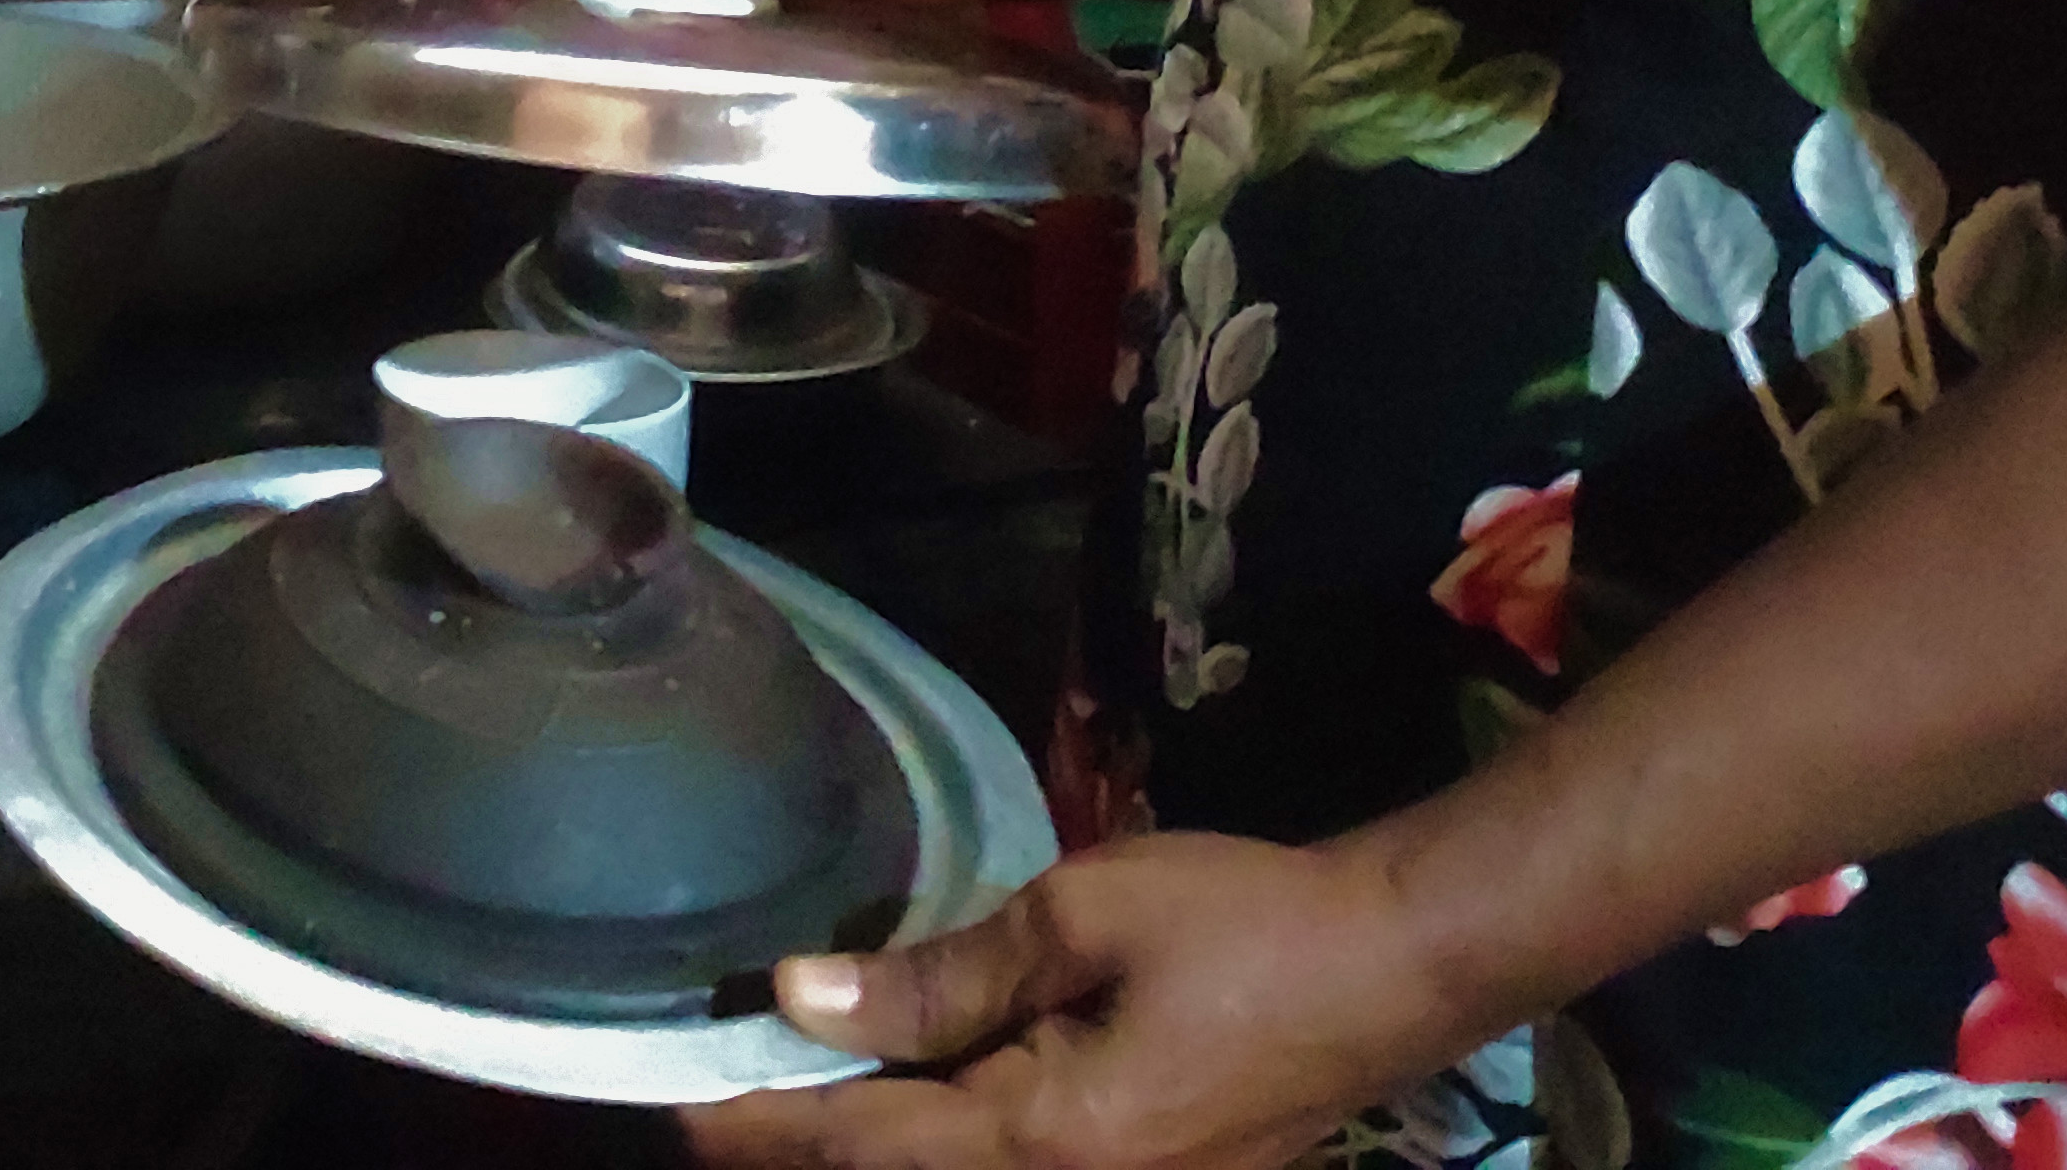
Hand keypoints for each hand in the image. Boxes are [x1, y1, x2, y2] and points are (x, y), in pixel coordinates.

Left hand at [684, 836, 1487, 1169]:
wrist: (1393, 965)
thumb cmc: (1239, 923)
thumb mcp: (1078, 919)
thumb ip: (938, 977)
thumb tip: (805, 1000)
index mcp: (1048, 1143)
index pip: (861, 1146)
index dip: (760, 1123)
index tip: (673, 1099)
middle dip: (806, 1145)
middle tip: (720, 1100)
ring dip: (875, 1145)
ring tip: (796, 1097)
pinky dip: (945, 1143)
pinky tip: (909, 1097)